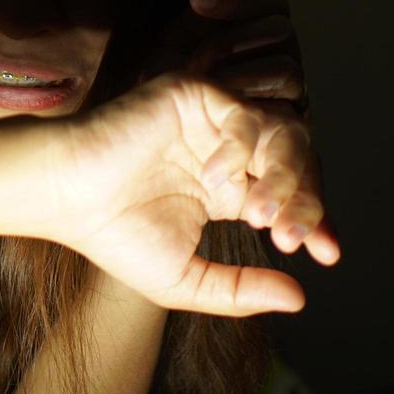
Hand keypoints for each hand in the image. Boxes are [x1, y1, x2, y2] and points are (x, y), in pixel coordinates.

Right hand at [36, 71, 340, 316]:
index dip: (315, 220)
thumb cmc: (111, 235)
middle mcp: (226, 149)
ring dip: (284, 174)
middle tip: (296, 237)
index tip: (328, 257)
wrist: (65, 194)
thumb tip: (300, 299)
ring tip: (264, 215)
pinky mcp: (193, 94)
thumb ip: (238, 289)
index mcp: (226, 187)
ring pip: (281, 131)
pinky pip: (243, 112)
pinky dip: (241, 145)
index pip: (289, 194)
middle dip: (307, 199)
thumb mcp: (184, 279)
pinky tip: (217, 179)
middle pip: (297, 160)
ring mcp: (211, 120)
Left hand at [141, 0, 307, 116]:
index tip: (196, 0)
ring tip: (203, 84)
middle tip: (196, 57)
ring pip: (288, 66)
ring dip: (241, 73)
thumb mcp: (180, 42)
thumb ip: (211, 8)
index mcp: (262, 36)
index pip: (273, 4)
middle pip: (282, 30)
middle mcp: (283, 62)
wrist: (157, 140)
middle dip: (234, 38)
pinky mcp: (291, 132)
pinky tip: (221, 100)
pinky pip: (288, 111)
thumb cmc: (169, 88)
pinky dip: (252, 102)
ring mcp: (290, 97)